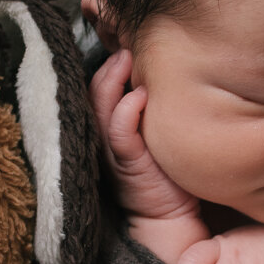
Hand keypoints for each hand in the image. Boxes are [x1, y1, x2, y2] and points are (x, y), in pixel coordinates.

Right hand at [90, 48, 199, 223]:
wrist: (170, 218)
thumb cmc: (167, 174)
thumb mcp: (156, 135)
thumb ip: (153, 110)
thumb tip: (164, 78)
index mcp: (110, 129)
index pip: (98, 91)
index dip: (106, 68)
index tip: (121, 45)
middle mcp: (104, 137)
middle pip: (93, 93)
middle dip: (106, 67)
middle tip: (124, 47)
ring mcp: (113, 150)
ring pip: (101, 108)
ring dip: (112, 80)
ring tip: (125, 58)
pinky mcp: (127, 164)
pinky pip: (119, 133)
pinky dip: (126, 112)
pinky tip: (140, 96)